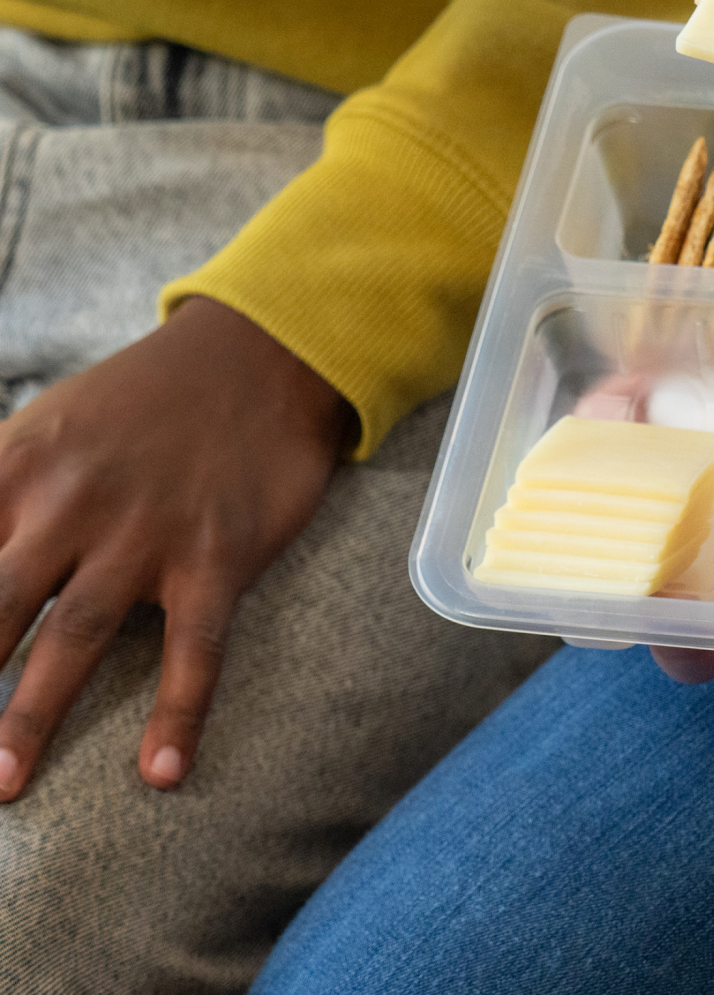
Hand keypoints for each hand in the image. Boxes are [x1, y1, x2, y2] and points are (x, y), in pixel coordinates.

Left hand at [0, 297, 352, 798]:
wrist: (262, 355)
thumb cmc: (145, 399)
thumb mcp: (46, 424)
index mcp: (19, 463)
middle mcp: (74, 499)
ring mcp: (148, 530)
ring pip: (76, 636)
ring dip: (32, 715)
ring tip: (3, 783)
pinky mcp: (218, 553)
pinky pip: (194, 646)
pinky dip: (180, 712)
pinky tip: (163, 770)